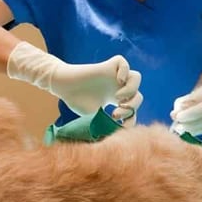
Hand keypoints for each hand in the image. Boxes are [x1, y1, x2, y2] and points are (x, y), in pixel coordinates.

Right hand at [7, 41, 142, 120]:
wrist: (63, 87)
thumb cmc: (76, 101)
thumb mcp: (93, 118)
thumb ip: (106, 125)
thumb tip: (116, 139)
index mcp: (115, 99)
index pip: (134, 109)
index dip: (131, 118)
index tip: (119, 124)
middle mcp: (117, 87)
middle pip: (138, 95)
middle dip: (132, 107)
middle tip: (116, 113)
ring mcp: (113, 76)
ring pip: (136, 78)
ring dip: (132, 90)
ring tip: (118, 98)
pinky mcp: (106, 66)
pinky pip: (122, 62)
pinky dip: (124, 71)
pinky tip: (118, 81)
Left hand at [170, 81, 201, 135]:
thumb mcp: (193, 97)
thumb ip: (182, 103)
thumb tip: (173, 114)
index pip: (197, 95)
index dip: (187, 101)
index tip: (178, 106)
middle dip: (189, 114)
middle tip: (178, 118)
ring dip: (189, 125)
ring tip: (178, 127)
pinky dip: (193, 131)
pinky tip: (185, 131)